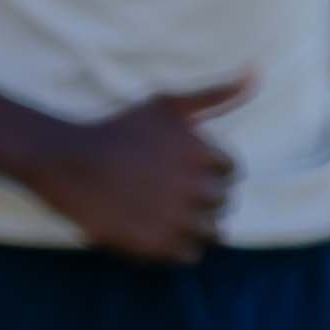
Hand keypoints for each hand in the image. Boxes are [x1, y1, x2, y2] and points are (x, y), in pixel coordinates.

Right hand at [28, 76, 249, 263]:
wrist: (71, 163)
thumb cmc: (120, 130)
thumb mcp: (168, 104)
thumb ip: (216, 94)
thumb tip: (258, 74)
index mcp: (203, 155)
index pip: (231, 173)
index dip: (209, 172)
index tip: (182, 170)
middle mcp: (196, 188)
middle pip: (222, 203)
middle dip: (201, 198)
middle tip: (166, 191)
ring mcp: (177, 220)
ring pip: (212, 233)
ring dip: (195, 225)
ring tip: (167, 213)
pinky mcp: (158, 245)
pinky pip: (190, 255)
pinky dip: (180, 246)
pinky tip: (157, 229)